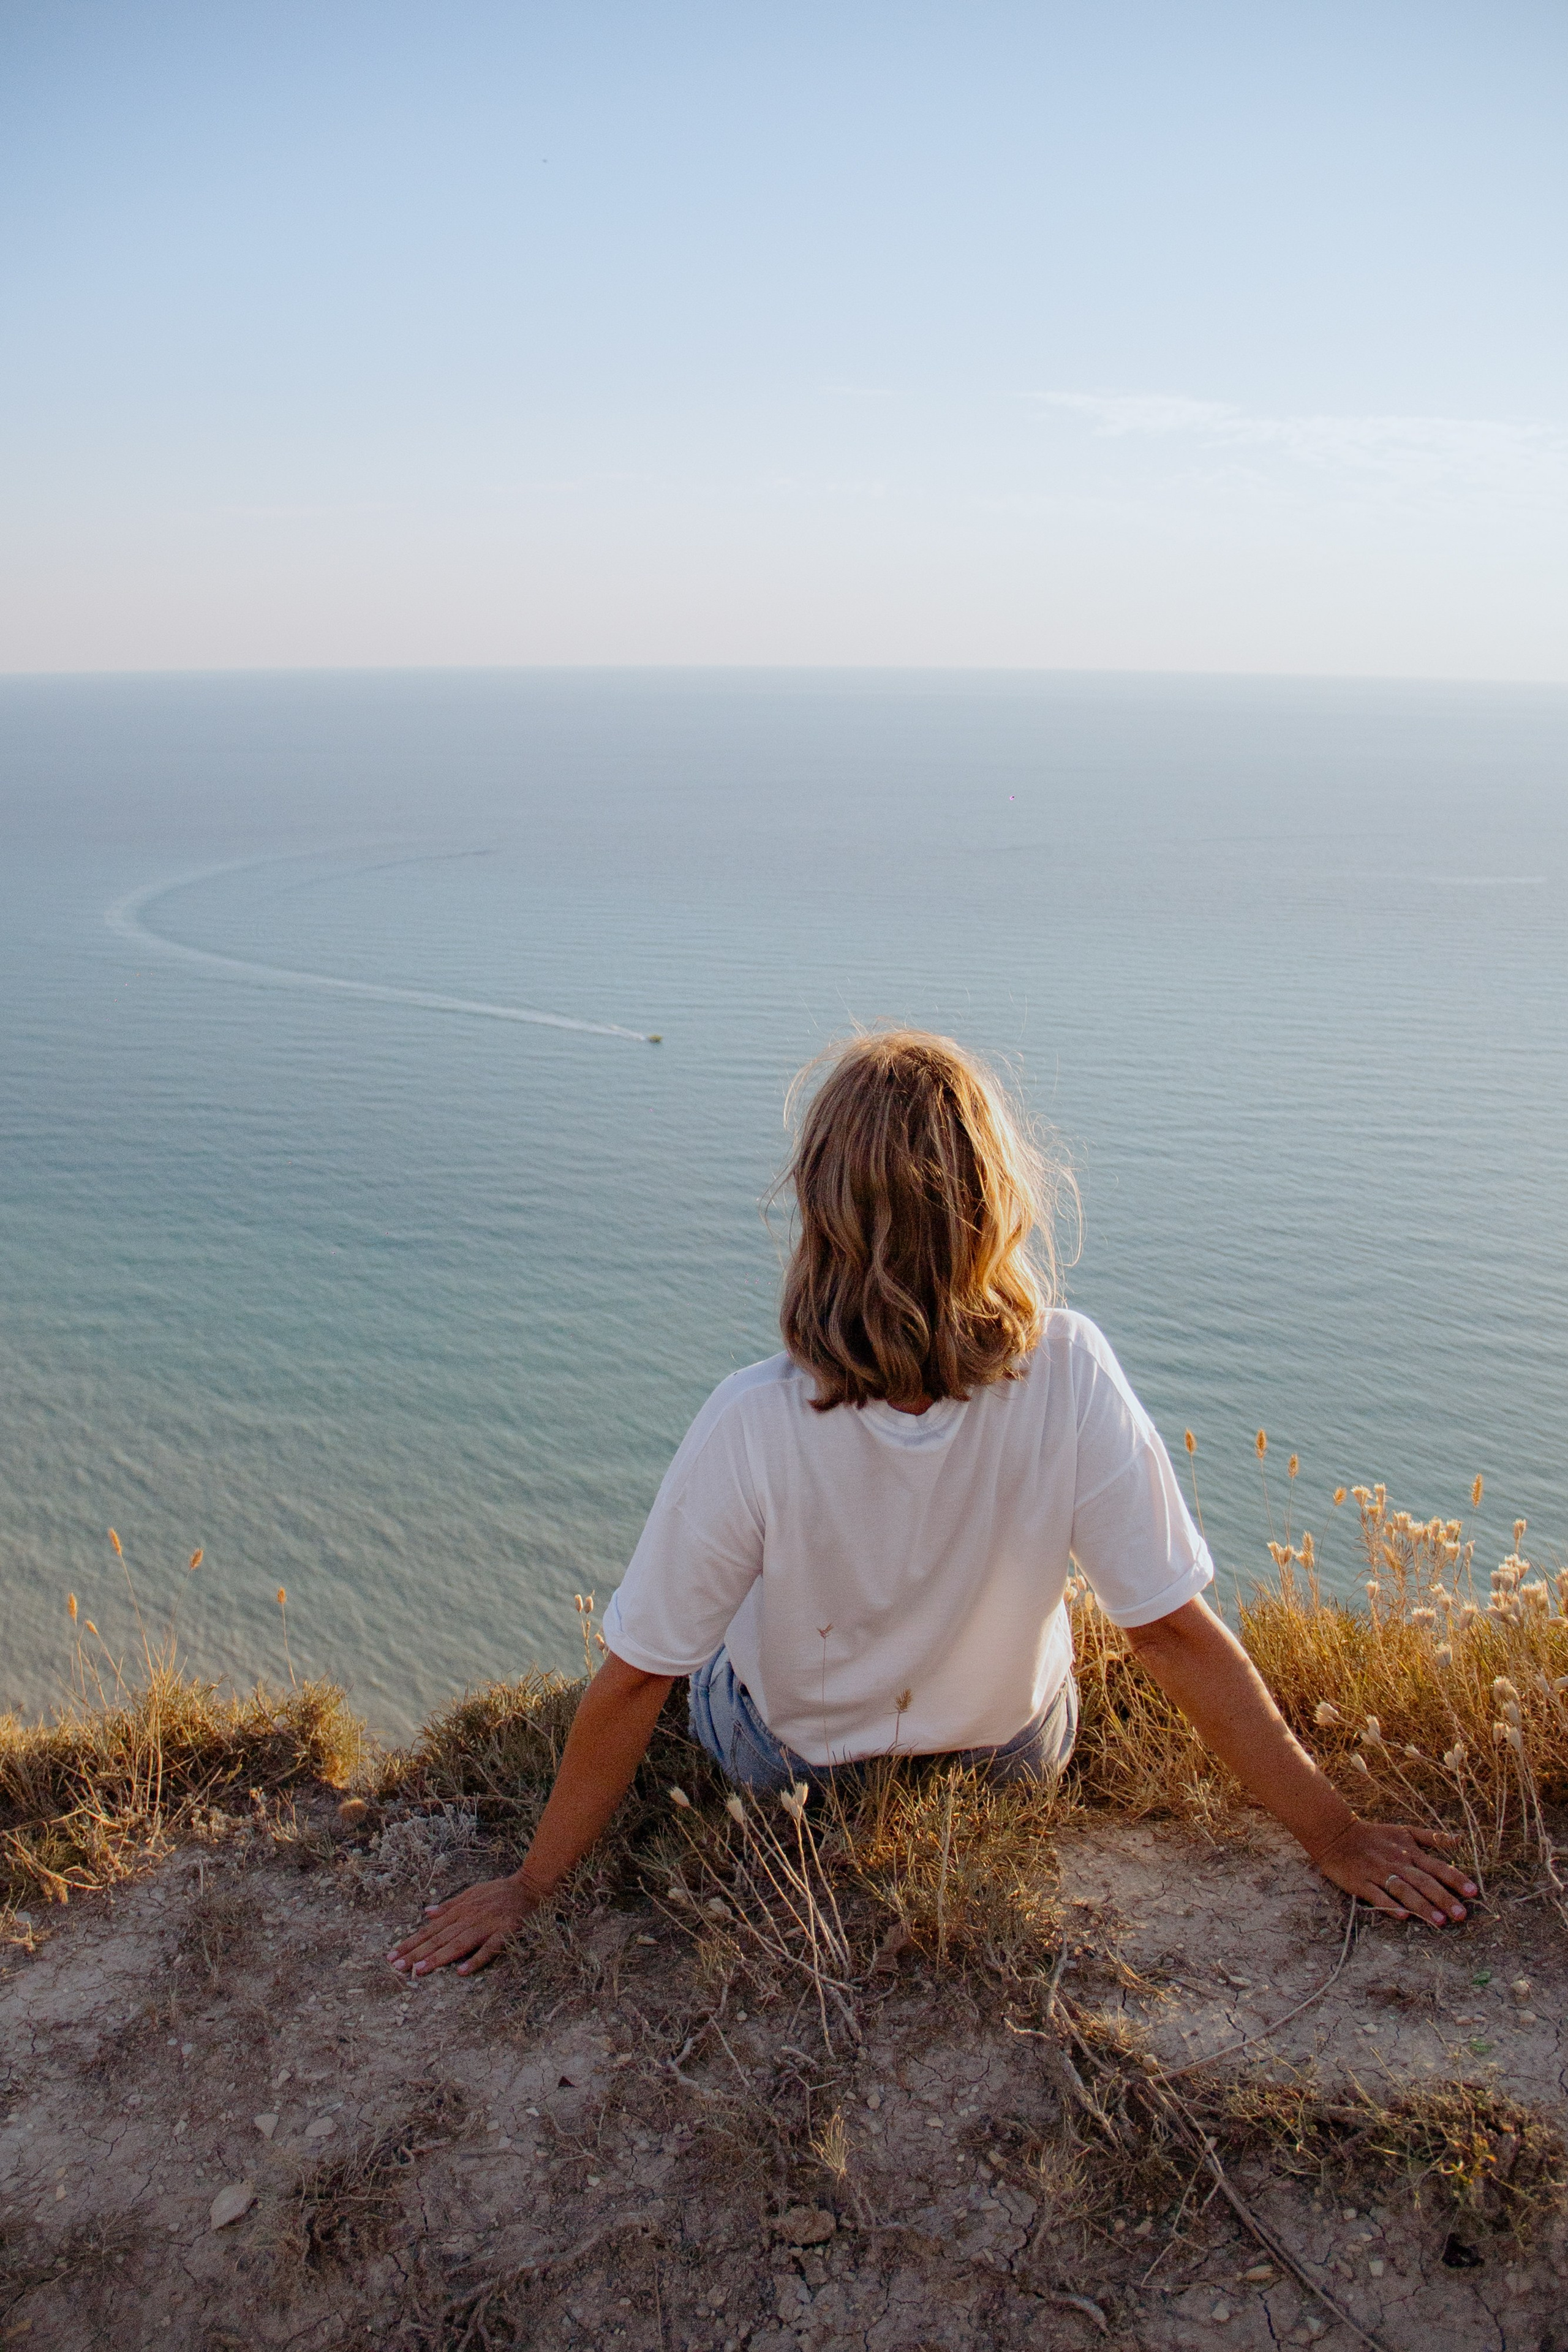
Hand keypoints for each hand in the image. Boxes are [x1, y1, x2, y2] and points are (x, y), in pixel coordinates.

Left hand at [388, 1874, 537, 1977]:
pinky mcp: (504, 1933)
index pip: (430, 1929)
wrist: (530, 1887)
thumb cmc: (499, 1891)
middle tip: (397, 1967)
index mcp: (460, 1910)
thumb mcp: (471, 1892)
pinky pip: (489, 1949)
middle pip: (439, 1938)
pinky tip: (462, 1972)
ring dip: (438, 1957)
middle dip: (417, 1953)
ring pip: (458, 1944)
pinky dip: (476, 1960)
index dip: (410, 1942)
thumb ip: (449, 1905)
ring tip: (420, 1971)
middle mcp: (469, 1918)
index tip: (392, 1955)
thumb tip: (426, 1913)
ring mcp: (486, 1926)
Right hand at [1309, 1819, 1476, 1925]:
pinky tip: (1402, 1916)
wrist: (1336, 1834)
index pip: (1437, 1867)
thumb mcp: (1404, 1831)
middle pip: (1424, 1882)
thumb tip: (1460, 1839)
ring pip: (1404, 1890)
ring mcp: (1378, 1873)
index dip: (1455, 1879)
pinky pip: (1377, 1895)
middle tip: (1462, 1915)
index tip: (1473, 1892)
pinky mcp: (1361, 1882)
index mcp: (1409, 1852)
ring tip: (1439, 1922)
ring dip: (1422, 1905)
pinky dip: (1390, 1905)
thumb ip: (1431, 1837)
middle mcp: (1397, 1863)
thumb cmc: (1374, 1835)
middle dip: (1444, 1898)